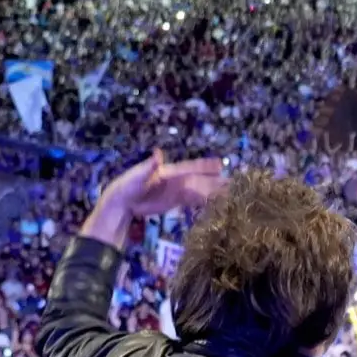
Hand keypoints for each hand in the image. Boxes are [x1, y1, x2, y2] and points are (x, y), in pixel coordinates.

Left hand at [99, 150, 226, 219]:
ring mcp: (177, 191)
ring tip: (230, 193)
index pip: (191, 168)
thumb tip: (158, 153)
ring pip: (199, 190)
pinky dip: (204, 202)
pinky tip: (215, 204)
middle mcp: (177, 180)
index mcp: (169, 172)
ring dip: (214, 192)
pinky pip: (192, 201)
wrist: (122, 202)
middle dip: (216, 181)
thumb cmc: (127, 186)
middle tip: (234, 182)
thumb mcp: (137, 176)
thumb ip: (149, 166)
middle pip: (200, 180)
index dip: (205, 167)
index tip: (221, 164)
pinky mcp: (174, 202)